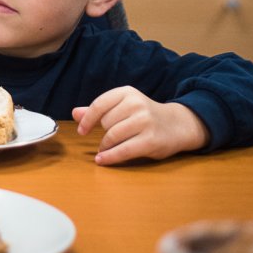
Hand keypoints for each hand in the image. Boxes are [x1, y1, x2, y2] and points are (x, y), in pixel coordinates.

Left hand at [73, 86, 209, 165]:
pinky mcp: (150, 140)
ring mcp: (145, 122)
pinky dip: (109, 157)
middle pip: (105, 122)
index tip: (81, 131)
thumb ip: (99, 110)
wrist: (178, 125)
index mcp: (127, 92)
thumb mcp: (123, 107)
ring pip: (112, 136)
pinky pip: (123, 150)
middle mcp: (136, 104)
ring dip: (105, 146)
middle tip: (109, 138)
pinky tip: (102, 160)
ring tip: (105, 149)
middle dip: (104, 133)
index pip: (99, 105)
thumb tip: (75, 113)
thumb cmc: (144, 116)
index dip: (87, 120)